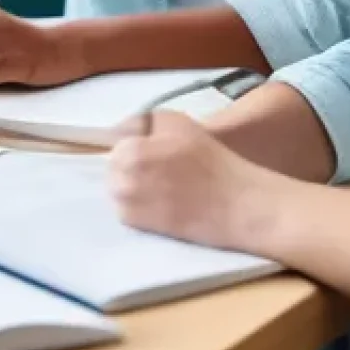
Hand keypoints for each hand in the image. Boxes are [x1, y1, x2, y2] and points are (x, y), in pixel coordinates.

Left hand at [109, 111, 277, 252]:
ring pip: (117, 189)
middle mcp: (122, 182)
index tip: (152, 149)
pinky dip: (138, 204)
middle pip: (113, 167)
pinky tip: (161, 200)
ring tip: (162, 184)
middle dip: (129, 165)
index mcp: (131, 152)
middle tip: (159, 167)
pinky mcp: (138, 228)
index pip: (113, 144)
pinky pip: (126, 210)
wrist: (236, 204)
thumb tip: (116, 132)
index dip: (133, 144)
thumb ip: (140, 122)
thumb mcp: (175, 122)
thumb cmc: (209, 159)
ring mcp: (129, 208)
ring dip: (132, 185)